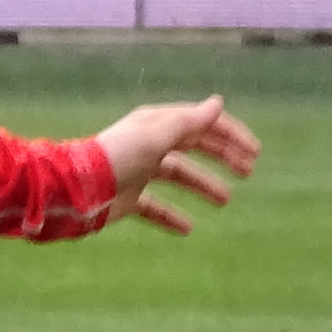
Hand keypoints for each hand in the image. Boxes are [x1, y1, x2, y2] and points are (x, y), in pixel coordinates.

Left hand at [91, 97, 261, 232]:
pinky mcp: (129, 197)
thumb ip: (189, 122)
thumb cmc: (117, 157)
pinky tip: (187, 228)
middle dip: (222, 156)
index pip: (201, 123)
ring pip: (178, 175)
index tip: (253, 152)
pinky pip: (155, 207)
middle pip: (193, 146)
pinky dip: (171, 216)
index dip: (229, 134)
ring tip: (225, 200)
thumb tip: (217, 103)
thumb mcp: (156, 136)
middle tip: (247, 171)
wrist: (77, 190)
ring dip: (203, 185)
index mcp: (157, 123)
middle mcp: (150, 143)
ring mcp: (139, 171)